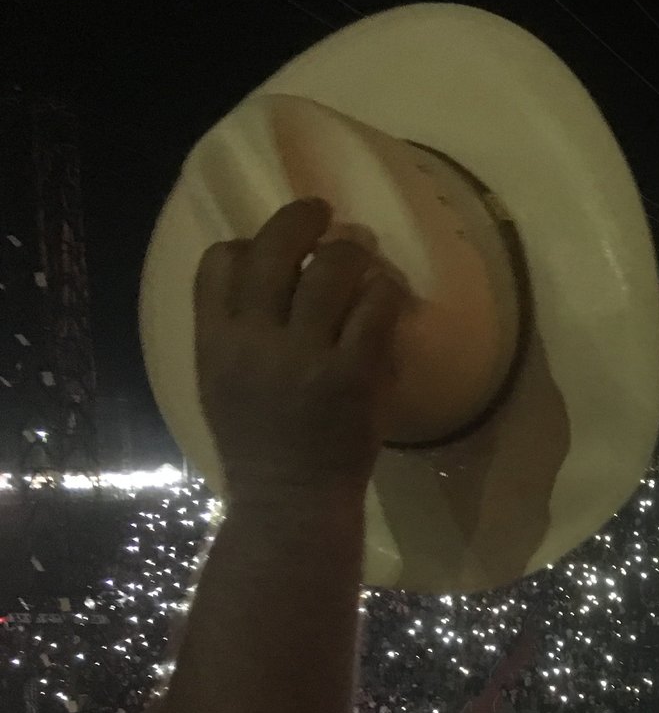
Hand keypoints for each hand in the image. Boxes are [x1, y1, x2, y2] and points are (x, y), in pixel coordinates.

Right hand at [194, 197, 406, 505]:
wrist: (291, 499)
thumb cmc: (260, 445)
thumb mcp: (221, 384)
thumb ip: (235, 334)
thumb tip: (269, 282)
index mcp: (216, 341)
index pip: (219, 262)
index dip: (247, 243)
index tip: (269, 247)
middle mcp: (256, 340)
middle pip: (274, 249)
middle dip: (301, 218)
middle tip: (323, 213)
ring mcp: (306, 355)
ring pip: (331, 268)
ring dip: (351, 249)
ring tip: (363, 252)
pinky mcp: (354, 372)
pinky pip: (375, 307)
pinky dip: (384, 290)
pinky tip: (388, 293)